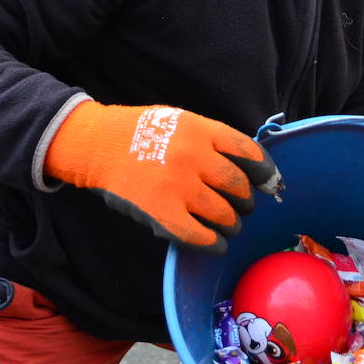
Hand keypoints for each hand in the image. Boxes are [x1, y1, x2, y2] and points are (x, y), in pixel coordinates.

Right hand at [44, 101, 281, 253]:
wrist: (96, 145)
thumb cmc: (140, 132)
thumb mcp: (179, 120)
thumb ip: (210, 139)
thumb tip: (247, 165)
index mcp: (201, 130)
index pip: (248, 152)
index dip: (264, 170)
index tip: (266, 181)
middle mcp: (194, 156)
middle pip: (238, 186)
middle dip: (246, 201)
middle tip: (242, 206)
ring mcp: (179, 186)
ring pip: (224, 214)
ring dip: (232, 224)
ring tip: (228, 225)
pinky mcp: (162, 213)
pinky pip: (200, 236)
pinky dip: (214, 243)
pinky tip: (215, 243)